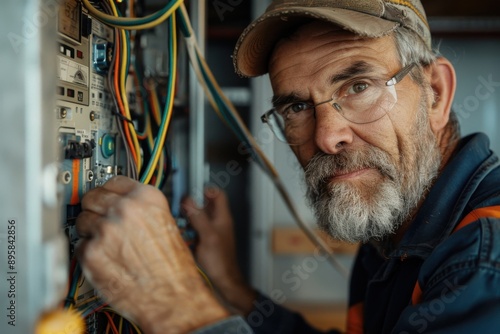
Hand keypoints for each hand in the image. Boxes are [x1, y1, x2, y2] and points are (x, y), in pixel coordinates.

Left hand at [76, 176, 228, 333]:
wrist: (172, 297)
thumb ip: (143, 209)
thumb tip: (124, 205)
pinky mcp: (90, 253)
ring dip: (91, 230)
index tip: (105, 193)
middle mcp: (125, 210)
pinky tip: (106, 260)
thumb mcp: (166, 223)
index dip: (109, 189)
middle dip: (95, 207)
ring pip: (82, 220)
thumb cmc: (174, 267)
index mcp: (147, 198)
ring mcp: (105, 231)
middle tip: (100, 218)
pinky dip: (89, 253)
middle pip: (93, 196)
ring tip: (107, 244)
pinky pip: (80, 246)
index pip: (115, 180)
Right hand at [182, 188, 255, 314]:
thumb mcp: (207, 235)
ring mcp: (211, 232)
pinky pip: (194, 231)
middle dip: (191, 206)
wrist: (223, 280)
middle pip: (204, 205)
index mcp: (222, 217)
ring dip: (187, 219)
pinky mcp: (204, 242)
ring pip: (197, 218)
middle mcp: (217, 222)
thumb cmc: (220, 260)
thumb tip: (189, 200)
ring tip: (180, 223)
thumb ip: (199, 217)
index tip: (191, 191)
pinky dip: (187, 231)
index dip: (205, 189)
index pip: (217, 194)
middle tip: (180, 208)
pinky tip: (182, 236)